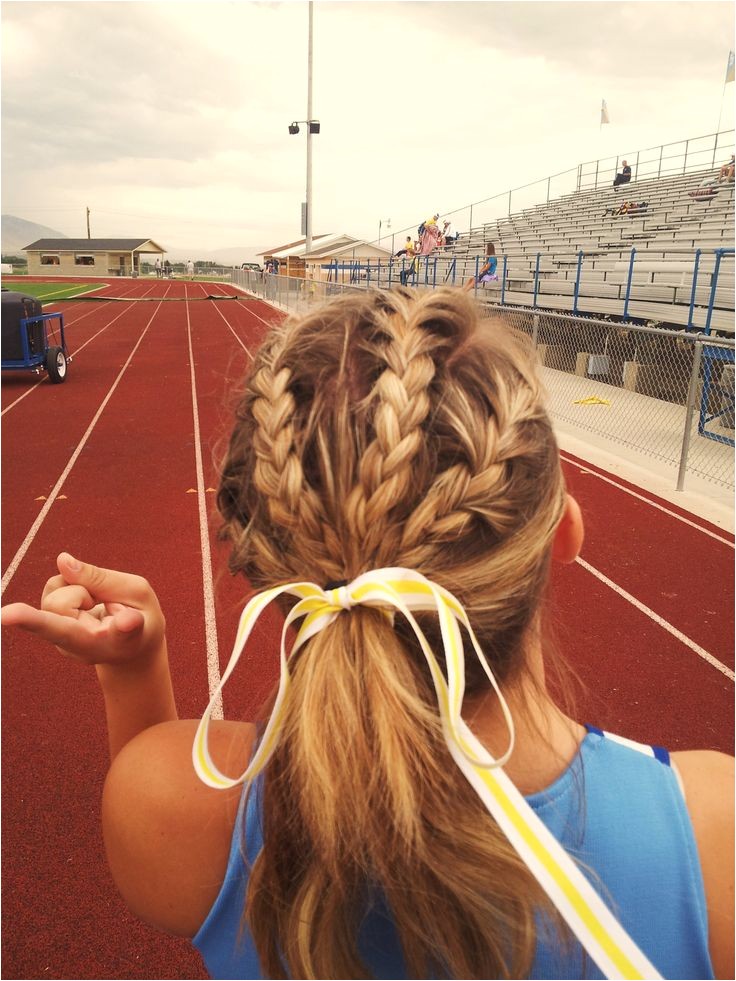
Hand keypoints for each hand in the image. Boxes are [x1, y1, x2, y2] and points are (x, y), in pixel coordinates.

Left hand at [1, 553, 165, 667]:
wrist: (134, 648)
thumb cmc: (142, 619)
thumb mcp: (138, 592)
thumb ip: (101, 578)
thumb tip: (61, 560)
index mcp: (112, 641)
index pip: (73, 631)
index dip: (38, 621)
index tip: (6, 616)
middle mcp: (79, 647)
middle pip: (61, 602)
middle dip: (86, 588)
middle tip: (112, 604)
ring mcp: (60, 642)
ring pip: (52, 594)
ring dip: (78, 589)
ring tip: (99, 604)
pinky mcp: (50, 631)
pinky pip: (51, 589)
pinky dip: (70, 588)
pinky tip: (86, 604)